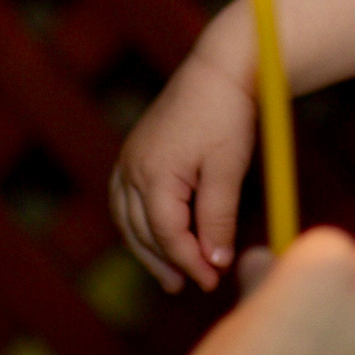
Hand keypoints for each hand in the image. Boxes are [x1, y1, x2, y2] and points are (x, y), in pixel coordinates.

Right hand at [113, 48, 255, 291]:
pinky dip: (140, 225)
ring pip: (128, 219)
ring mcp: (129, 160)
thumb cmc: (228, 115)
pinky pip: (126, 201)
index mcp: (154, 174)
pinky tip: (155, 237)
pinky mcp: (135, 153)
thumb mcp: (228, 169)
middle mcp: (132, 169)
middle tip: (191, 285)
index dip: (188, 262)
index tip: (212, 280)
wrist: (220, 68)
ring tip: (170, 274)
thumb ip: (218, 217)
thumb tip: (215, 261)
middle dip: (165, 262)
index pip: (166, 234)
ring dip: (147, 249)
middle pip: (141, 232)